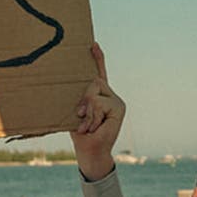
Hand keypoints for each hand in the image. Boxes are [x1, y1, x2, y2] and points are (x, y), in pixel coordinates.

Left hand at [70, 43, 123, 172]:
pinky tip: (94, 126)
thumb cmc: (81, 134)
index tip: (93, 44)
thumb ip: (81, 100)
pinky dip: (94, 115)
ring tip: (88, 126)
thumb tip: (80, 95)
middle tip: (81, 116)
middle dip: (84, 99)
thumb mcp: (77, 113)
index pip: (99, 74)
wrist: (90, 152)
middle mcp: (110, 95)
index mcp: (100, 95)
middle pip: (94, 81)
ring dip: (88, 113)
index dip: (98, 59)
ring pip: (95, 93)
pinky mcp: (119, 108)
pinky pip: (100, 103)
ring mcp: (117, 101)